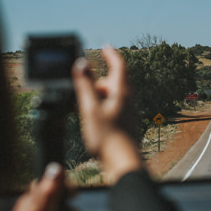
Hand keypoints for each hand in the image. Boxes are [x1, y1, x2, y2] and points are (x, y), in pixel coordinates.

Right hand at [71, 45, 143, 184]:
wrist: (123, 163)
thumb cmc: (107, 138)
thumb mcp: (90, 109)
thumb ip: (85, 85)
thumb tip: (81, 63)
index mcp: (121, 92)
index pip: (119, 65)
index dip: (112, 55)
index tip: (105, 47)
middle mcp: (129, 100)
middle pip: (114, 81)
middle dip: (99, 82)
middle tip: (84, 92)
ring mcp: (129, 111)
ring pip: (114, 95)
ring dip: (100, 96)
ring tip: (88, 109)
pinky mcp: (127, 123)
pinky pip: (115, 107)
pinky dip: (104, 106)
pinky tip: (96, 120)